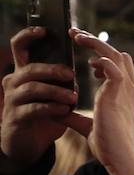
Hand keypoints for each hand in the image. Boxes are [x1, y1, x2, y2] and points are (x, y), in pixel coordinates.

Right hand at [0, 27, 80, 171]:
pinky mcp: (15, 117)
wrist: (28, 143)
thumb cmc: (44, 114)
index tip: (45, 30)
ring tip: (73, 97)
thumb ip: (62, 80)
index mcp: (23, 72)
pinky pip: (33, 109)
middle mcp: (13, 81)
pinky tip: (64, 111)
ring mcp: (12, 99)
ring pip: (32, 88)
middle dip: (52, 69)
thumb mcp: (54, 93)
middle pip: (30, 68)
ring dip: (55, 91)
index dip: (29, 35)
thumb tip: (81, 68)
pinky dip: (51, 108)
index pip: (20, 47)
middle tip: (72, 73)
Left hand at [71, 29, 133, 174]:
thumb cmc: (111, 147)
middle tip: (76, 35)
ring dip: (95, 43)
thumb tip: (60, 112)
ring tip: (77, 37)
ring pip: (115, 54)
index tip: (86, 56)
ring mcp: (127, 90)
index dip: (103, 56)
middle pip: (118, 54)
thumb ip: (77, 118)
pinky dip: (102, 59)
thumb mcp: (89, 128)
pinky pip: (113, 67)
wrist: (122, 158)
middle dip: (96, 42)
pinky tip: (90, 60)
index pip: (120, 65)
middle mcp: (130, 89)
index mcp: (126, 95)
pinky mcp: (119, 93)